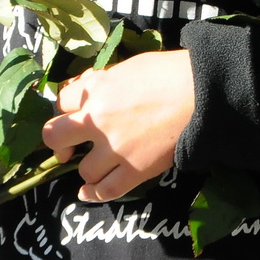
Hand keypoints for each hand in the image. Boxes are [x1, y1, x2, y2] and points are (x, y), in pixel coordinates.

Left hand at [43, 50, 196, 202]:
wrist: (204, 93)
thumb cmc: (171, 72)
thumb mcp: (132, 66)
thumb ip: (105, 79)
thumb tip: (88, 88)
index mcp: (98, 88)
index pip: (62, 100)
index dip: (67, 108)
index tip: (73, 115)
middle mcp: (98, 119)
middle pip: (55, 136)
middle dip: (60, 142)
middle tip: (69, 147)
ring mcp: (115, 148)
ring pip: (84, 169)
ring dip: (89, 167)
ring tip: (100, 163)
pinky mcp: (134, 170)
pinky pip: (105, 191)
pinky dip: (92, 194)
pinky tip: (87, 193)